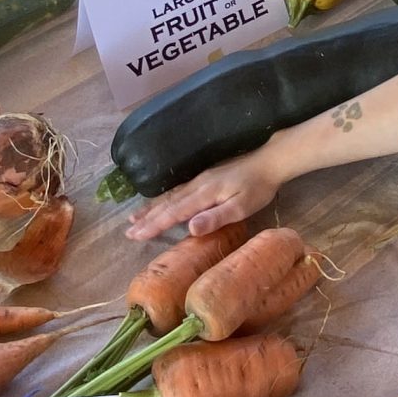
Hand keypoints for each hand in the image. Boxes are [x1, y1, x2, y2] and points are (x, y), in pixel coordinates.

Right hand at [124, 144, 287, 241]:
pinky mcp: (204, 177)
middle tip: (127, 232)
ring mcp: (199, 180)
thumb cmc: (258, 188)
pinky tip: (160, 202)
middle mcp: (196, 185)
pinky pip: (177, 190)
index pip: (173, 213)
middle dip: (146, 219)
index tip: (135, 235)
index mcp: (203, 194)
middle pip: (167, 204)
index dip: (154, 225)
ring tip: (134, 217)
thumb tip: (189, 228)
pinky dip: (163, 198)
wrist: (270, 161)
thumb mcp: (241, 207)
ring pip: (170, 196)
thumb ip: (216, 217)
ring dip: (151, 208)